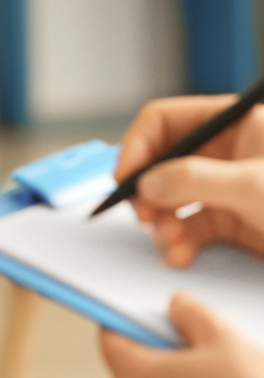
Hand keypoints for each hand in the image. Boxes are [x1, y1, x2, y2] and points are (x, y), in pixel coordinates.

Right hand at [116, 96, 263, 266]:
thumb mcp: (255, 185)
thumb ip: (196, 179)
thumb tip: (146, 184)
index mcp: (236, 124)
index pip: (165, 120)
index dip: (137, 147)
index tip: (126, 179)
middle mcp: (227, 153)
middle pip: (161, 163)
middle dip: (147, 193)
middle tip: (143, 216)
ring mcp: (226, 189)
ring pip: (169, 200)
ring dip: (161, 224)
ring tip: (168, 243)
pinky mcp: (230, 222)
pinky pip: (187, 229)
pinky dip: (178, 244)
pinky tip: (181, 256)